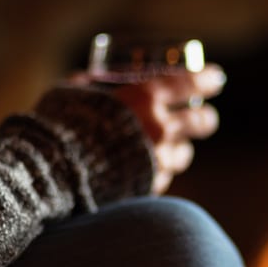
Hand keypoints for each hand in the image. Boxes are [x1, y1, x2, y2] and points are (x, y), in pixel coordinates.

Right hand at [71, 64, 226, 193]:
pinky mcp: (149, 187)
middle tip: (205, 116)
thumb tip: (89, 78)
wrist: (50, 174)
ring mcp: (158, 161)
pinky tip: (150, 168)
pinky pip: (164, 177)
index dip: (207, 79)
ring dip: (181, 148)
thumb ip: (88, 84)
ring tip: (173, 146)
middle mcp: (159, 128)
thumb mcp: (73, 93)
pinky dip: (160, 170)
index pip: (189, 83)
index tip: (217, 78)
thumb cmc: (58, 125)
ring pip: (185, 154)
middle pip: (201, 122)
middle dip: (206, 118)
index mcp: (144, 97)